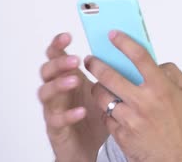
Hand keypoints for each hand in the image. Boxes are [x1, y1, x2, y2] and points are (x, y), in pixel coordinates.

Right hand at [38, 33, 108, 161]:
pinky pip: (56, 120)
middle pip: (47, 71)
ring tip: (76, 80)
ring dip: (59, 85)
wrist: (90, 146)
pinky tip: (81, 111)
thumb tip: (136, 52)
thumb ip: (114, 73)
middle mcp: (58, 91)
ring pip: (46, 93)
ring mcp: (54, 109)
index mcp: (69, 77)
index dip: (58, 45)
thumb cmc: (97, 115)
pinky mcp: (56, 129)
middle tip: (76, 60)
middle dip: (59, 63)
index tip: (67, 35)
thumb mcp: (106, 90)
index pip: (56, 56)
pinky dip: (68, 114)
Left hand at [85, 30, 181, 161]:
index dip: (124, 42)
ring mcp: (130, 119)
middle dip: (96, 64)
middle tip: (90, 59)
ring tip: (98, 84)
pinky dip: (107, 111)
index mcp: (161, 88)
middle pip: (109, 75)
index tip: (113, 35)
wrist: (179, 160)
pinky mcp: (121, 134)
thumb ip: (173, 74)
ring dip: (97, 88)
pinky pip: (106, 117)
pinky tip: (112, 110)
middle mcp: (143, 101)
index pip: (139, 57)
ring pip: (102, 96)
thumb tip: (157, 63)